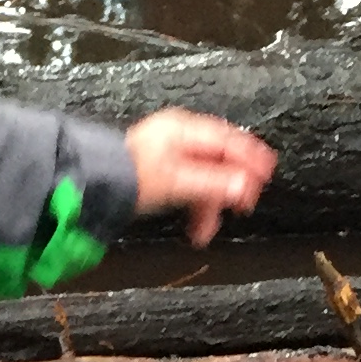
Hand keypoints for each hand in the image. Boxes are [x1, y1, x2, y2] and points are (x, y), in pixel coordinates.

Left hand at [125, 108, 277, 248]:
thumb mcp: (177, 182)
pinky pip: (186, 186)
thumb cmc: (127, 176)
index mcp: (184, 130)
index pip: (229, 141)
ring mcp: (168, 153)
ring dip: (209, 205)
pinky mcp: (158, 171)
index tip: (267, 173)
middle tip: (244, 206)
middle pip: (218, 160)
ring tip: (207, 231)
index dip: (250, 158)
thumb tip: (245, 187)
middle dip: (230, 187)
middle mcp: (177, 137)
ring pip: (202, 177)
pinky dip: (193, 206)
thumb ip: (213, 185)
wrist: (93, 185)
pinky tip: (194, 227)